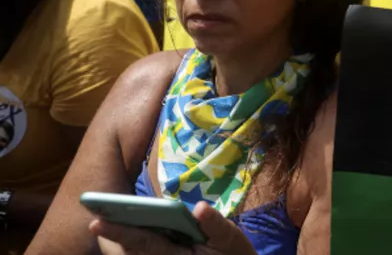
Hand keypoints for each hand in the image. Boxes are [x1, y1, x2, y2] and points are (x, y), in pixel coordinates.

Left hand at [92, 201, 256, 254]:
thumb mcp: (230, 241)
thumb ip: (215, 225)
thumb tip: (200, 208)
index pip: (142, 242)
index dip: (119, 231)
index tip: (96, 222)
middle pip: (131, 248)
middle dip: (112, 233)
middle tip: (93, 215)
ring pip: (133, 252)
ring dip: (119, 237)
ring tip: (104, 217)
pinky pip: (141, 251)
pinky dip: (131, 241)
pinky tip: (125, 225)